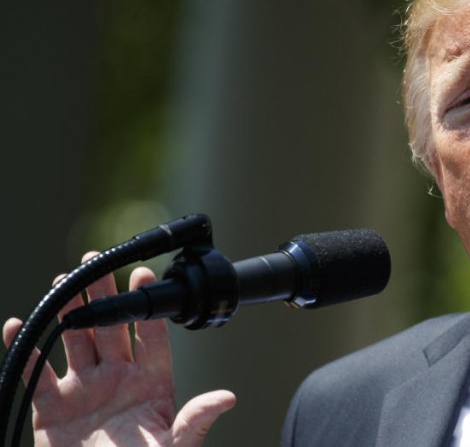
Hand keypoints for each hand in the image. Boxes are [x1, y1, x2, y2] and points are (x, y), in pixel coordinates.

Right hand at [2, 256, 235, 445]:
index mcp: (151, 383)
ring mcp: (85, 390)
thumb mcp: (176, 446)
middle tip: (96, 262)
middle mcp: (118, 379)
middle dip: (104, 295)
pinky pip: (35, 373)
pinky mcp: (52, 408)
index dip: (147, 306)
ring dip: (68, 312)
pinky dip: (24, 349)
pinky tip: (16, 325)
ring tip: (62, 281)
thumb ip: (196, 420)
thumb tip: (228, 397)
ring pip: (76, 340)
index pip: (151, 336)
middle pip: (111, 328)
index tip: (144, 275)